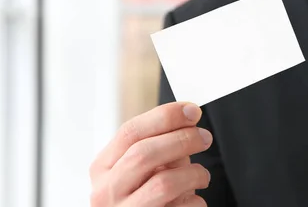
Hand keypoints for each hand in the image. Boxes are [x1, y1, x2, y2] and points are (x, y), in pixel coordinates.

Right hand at [89, 102, 212, 206]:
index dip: (165, 116)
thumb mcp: (141, 169)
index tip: (191, 110)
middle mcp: (106, 191)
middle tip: (204, 137)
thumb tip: (187, 121)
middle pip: (144, 154)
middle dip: (181, 140)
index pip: (130, 132)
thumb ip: (158, 147)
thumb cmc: (144, 197)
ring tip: (202, 176)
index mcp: (103, 167)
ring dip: (193, 173)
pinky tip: (192, 199)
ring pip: (163, 183)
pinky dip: (196, 200)